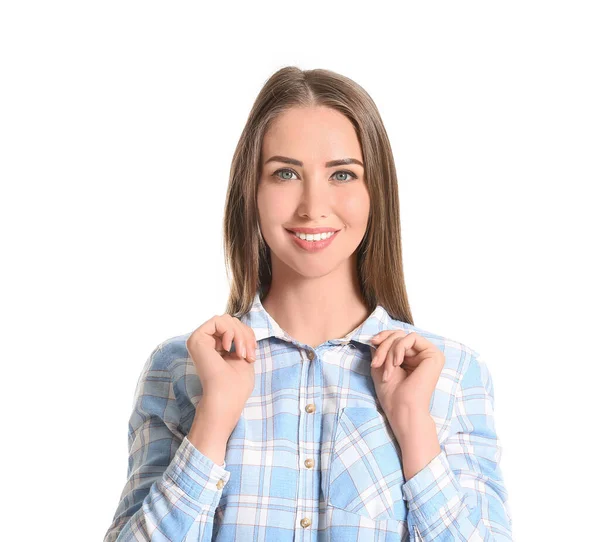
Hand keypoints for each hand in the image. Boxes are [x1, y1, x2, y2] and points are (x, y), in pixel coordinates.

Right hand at [186, 314, 256, 428]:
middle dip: (246, 335)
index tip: (252, 356)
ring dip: (240, 334)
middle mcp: (206, 343)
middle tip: (248, 356)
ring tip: (241, 354)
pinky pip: (217, 320)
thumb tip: (243, 326)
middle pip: (231, 321)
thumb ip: (241, 338)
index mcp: (216, 347)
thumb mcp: (244, 355)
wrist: (225, 400)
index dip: (248, 336)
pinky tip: (229, 349)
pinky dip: (229, 331)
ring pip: (226, 320)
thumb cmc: (236, 385)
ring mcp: (200, 340)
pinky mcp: (196, 339)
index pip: (235, 328)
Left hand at [370, 329, 444, 420]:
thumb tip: (377, 336)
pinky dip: (398, 348)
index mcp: (411, 358)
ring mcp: (429, 354)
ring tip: (387, 370)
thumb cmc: (391, 394)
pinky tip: (397, 363)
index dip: (382, 337)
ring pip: (402, 336)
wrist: (402, 409)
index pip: (396, 337)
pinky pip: (411, 338)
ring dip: (389, 351)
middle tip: (376, 364)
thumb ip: (381, 349)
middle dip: (383, 347)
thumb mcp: (381, 366)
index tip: (372, 343)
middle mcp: (422, 355)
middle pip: (398, 335)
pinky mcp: (434, 355)